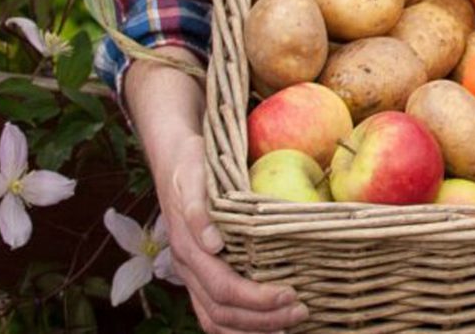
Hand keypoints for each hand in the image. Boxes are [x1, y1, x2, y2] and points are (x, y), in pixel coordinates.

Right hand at [154, 128, 306, 332]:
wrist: (173, 158)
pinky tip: (267, 325)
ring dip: (253, 329)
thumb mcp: (195, 177)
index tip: (290, 294)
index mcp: (188, 250)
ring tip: (289, 324)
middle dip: (262, 320)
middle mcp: (188, 270)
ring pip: (217, 320)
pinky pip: (215, 313)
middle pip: (222, 313)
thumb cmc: (192, 164)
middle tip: (301, 312)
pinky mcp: (201, 275)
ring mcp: (193, 276)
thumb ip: (198, 211)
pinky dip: (240, 327)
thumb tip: (212, 245)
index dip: (255, 299)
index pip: (223, 289)